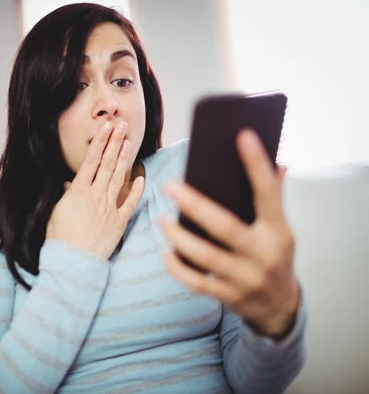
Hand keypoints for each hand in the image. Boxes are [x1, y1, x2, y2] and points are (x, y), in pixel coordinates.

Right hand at [46, 121, 144, 259]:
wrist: (73, 261)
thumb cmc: (60, 238)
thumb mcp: (56, 213)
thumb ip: (65, 197)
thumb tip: (68, 184)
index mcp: (78, 192)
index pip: (91, 161)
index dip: (99, 142)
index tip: (105, 127)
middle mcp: (95, 196)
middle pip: (107, 164)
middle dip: (114, 143)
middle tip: (121, 126)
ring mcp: (108, 208)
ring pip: (118, 178)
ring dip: (124, 159)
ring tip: (129, 142)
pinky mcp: (119, 222)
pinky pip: (129, 203)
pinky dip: (136, 190)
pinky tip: (141, 177)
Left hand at [161, 129, 299, 337]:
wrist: (280, 308)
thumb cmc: (275, 257)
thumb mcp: (281, 230)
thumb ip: (275, 199)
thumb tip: (278, 163)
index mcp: (278, 231)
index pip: (268, 193)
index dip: (256, 164)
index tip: (242, 135)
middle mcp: (263, 255)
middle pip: (226, 227)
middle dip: (195, 206)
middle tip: (169, 186)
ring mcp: (245, 278)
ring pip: (206, 257)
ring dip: (180, 237)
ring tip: (162, 219)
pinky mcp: (229, 296)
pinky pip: (197, 282)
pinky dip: (178, 267)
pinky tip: (165, 251)